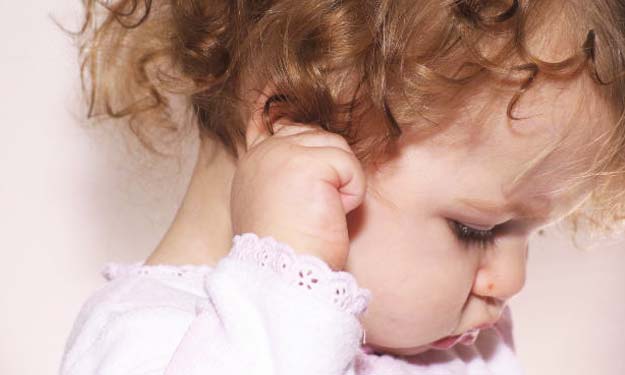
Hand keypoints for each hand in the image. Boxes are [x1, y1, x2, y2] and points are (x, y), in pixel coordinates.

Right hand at [230, 114, 365, 270]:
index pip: (266, 120)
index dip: (274, 101)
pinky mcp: (307, 163)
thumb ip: (286, 176)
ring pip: (337, 147)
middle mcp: (264, 153)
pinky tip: (332, 214)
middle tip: (319, 208)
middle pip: (318, 135)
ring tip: (324, 213)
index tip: (276, 81)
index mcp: (254, 164)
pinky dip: (352, 193)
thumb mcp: (278, 207)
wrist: (283, 278)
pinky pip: (350, 165)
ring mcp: (282, 154)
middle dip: (332, 168)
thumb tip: (319, 158)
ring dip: (343, 183)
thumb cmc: (288, 253)